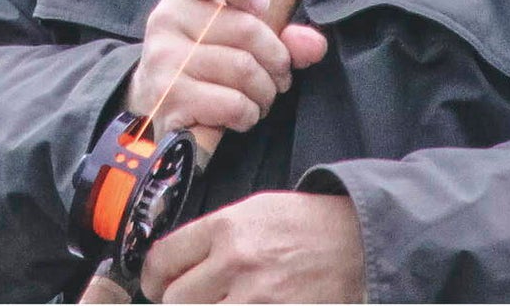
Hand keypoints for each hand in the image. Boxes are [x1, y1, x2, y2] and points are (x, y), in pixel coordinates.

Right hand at [128, 0, 328, 134]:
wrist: (159, 106)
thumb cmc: (208, 65)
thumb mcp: (240, 40)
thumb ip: (281, 36)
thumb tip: (313, 44)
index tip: (263, 6)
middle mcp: (168, 19)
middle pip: (246, 28)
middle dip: (277, 60)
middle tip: (278, 77)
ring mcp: (165, 57)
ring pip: (244, 69)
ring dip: (265, 92)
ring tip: (258, 97)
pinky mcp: (169, 95)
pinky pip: (233, 102)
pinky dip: (248, 114)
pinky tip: (239, 114)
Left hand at [141, 191, 364, 302]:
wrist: (358, 241)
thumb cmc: (304, 225)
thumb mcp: (252, 212)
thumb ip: (211, 238)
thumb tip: (174, 264)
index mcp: (225, 228)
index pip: (163, 258)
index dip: (151, 276)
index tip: (154, 284)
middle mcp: (237, 262)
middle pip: (176, 299)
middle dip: (179, 301)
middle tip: (189, 297)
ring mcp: (258, 297)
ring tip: (219, 301)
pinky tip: (240, 305)